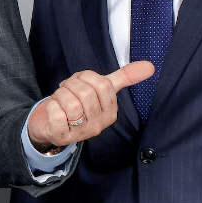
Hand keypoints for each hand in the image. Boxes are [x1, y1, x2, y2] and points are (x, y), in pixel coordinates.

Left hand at [26, 61, 154, 150]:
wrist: (51, 123)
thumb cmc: (78, 103)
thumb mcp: (101, 89)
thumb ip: (125, 77)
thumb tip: (150, 66)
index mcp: (110, 112)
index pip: (103, 84)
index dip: (86, 77)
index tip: (80, 83)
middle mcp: (99, 125)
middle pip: (85, 93)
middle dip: (71, 85)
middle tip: (67, 91)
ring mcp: (81, 133)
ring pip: (70, 103)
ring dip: (60, 95)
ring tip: (60, 101)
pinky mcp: (62, 137)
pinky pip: (56, 113)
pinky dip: (51, 106)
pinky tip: (54, 111)